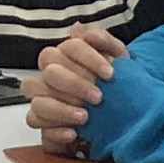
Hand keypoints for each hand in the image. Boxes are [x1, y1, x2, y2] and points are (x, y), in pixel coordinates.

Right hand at [26, 27, 124, 152]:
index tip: (110, 74)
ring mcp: (44, 103)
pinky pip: (39, 130)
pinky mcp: (46, 128)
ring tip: (85, 118)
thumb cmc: (118, 82)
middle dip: (74, 85)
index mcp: (66, 56)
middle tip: (98, 98)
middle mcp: (49, 78)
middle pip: (49, 73)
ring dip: (61, 110)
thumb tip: (78, 28)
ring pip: (37, 104)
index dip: (88, 58)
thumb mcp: (119, 58)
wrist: (127, 113)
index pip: (69, 47)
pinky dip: (55, 131)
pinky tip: (74, 134)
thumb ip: (103, 40)